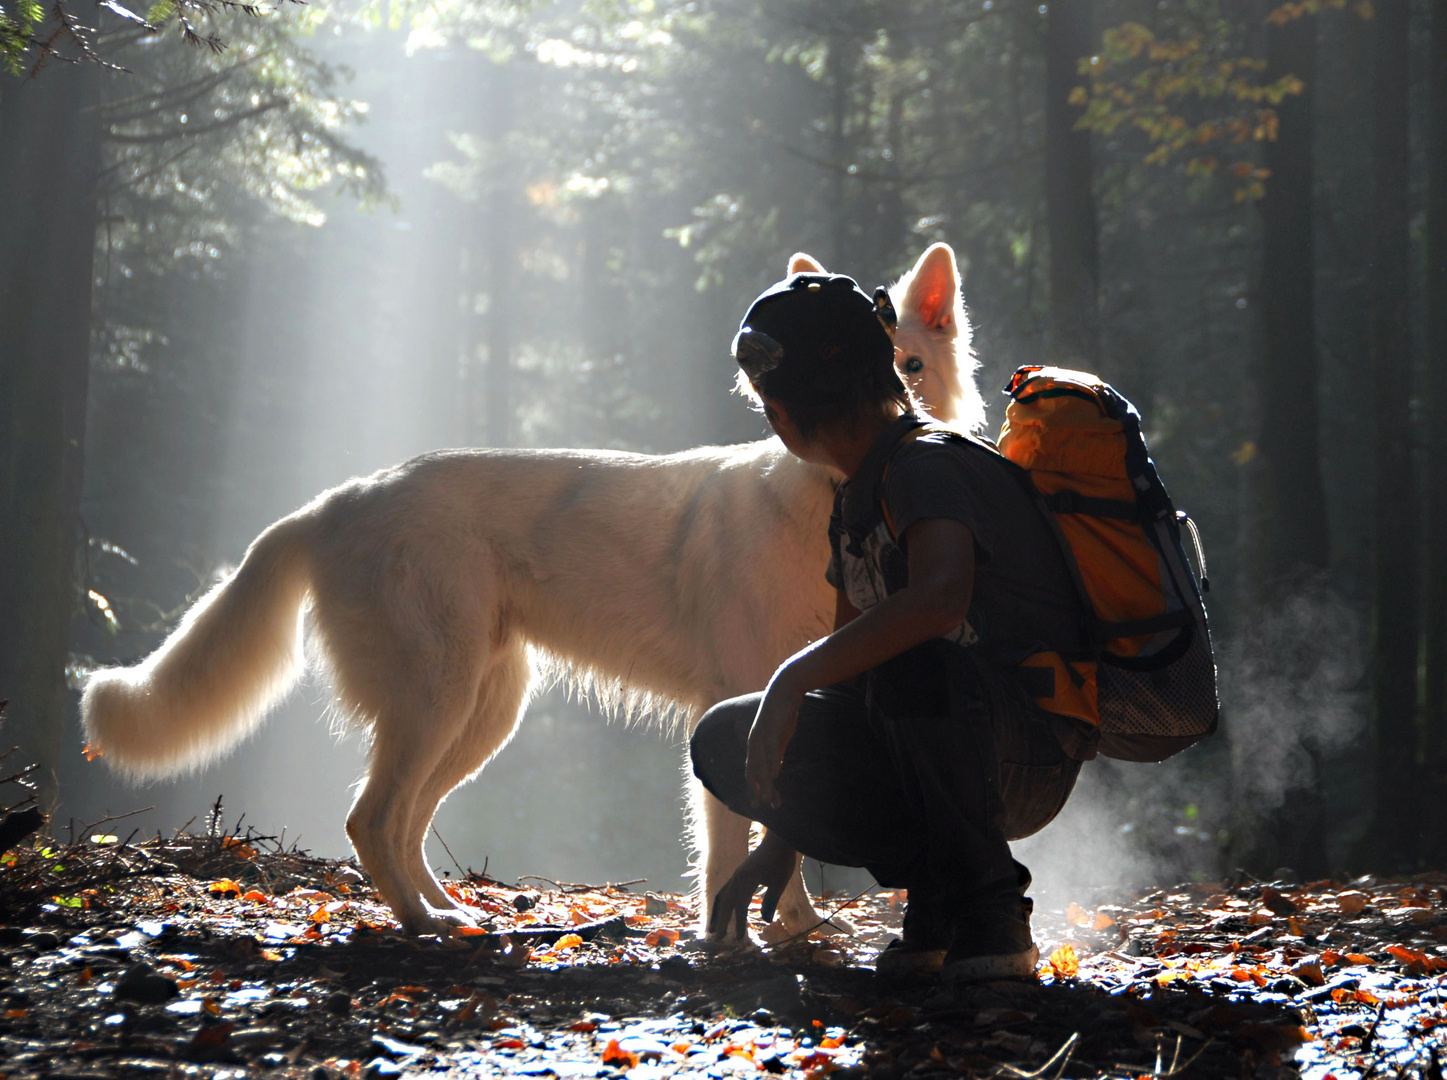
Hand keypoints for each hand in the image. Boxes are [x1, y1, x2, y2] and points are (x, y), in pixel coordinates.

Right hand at [707, 830, 800, 938]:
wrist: (778, 839)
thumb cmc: (781, 859)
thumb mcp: (780, 881)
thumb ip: (771, 900)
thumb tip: (765, 920)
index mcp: (746, 879)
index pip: (740, 905)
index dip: (739, 922)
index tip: (739, 939)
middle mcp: (737, 876)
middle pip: (725, 901)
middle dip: (722, 920)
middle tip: (718, 937)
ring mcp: (737, 874)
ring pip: (723, 895)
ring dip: (718, 911)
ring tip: (714, 926)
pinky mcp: (740, 873)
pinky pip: (727, 889)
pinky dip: (723, 902)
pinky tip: (725, 909)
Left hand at [745, 677, 803, 809]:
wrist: (785, 690)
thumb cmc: (783, 714)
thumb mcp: (779, 739)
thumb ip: (776, 754)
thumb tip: (774, 771)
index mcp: (756, 745)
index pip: (753, 771)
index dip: (754, 788)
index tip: (758, 804)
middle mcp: (754, 742)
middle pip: (752, 771)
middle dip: (755, 790)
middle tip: (757, 807)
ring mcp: (761, 736)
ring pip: (760, 763)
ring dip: (763, 782)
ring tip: (767, 797)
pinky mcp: (771, 729)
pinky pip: (770, 750)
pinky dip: (771, 763)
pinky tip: (774, 775)